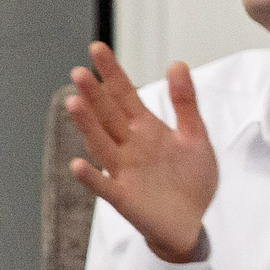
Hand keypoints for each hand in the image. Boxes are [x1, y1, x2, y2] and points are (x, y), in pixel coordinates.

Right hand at [67, 43, 216, 263]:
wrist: (193, 221)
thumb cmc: (190, 179)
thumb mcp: (194, 136)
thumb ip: (185, 103)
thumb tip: (177, 63)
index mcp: (146, 128)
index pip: (125, 95)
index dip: (112, 72)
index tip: (96, 48)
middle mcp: (129, 146)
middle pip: (109, 116)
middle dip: (95, 94)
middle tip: (79, 71)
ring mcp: (124, 170)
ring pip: (101, 144)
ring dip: (87, 126)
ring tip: (74, 103)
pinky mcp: (124, 197)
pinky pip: (104, 186)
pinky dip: (91, 177)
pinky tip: (77, 164)